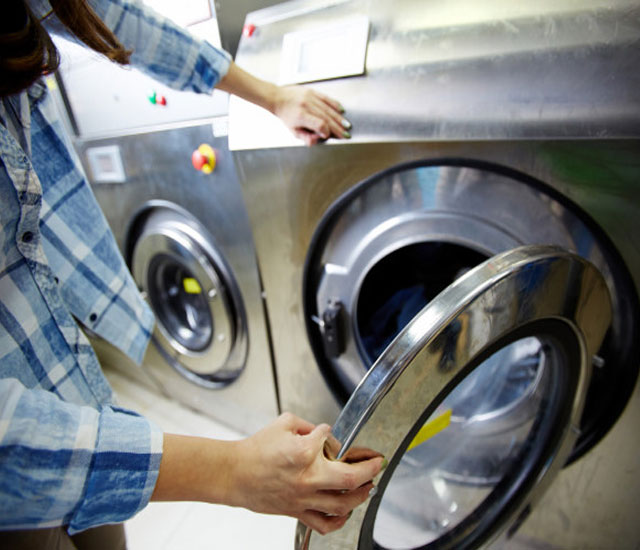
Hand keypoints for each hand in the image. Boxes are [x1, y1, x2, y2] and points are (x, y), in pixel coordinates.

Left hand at [217, 62, 351, 146]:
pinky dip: (335, 105)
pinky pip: (327, 99)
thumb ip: (306, 138)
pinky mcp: (313, 92)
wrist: (278, 98)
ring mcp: (310, 97)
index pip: (320, 124)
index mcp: (301, 116)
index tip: (328, 136)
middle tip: (346, 135)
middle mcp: (307, 105)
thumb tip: (318, 140)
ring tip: (346, 126)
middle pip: (327, 118)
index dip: (326, 132)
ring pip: (329, 109)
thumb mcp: (293, 131)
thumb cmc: (286, 116)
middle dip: (337, 128)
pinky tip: (342, 111)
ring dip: (339, 118)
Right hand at [231, 413, 382, 533]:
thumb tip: (325, 433)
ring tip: (369, 486)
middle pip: (350, 478)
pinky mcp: (297, 511)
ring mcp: (303, 497)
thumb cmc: (255, 450)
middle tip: (376, 463)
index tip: (328, 433)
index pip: (330, 438)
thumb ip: (308, 425)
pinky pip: (325, 523)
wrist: (234, 473)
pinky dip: (340, 520)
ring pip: (343, 503)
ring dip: (362, 494)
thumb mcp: (283, 423)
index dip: (332, 434)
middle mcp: (307, 477)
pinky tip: (346, 512)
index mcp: (303, 451)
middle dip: (370, 470)